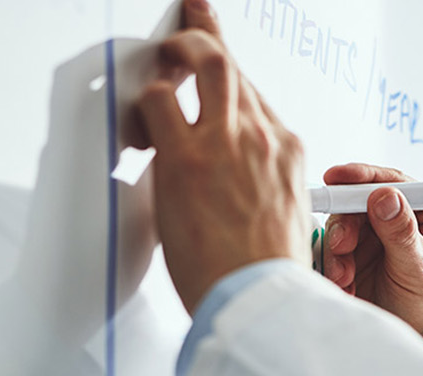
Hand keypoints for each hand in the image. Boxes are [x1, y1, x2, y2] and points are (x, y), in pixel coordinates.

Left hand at [136, 0, 309, 313]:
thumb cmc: (270, 273)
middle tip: (184, 20)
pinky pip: (159, 102)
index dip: (230, 70)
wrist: (263, 300)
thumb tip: (234, 180)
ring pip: (201, 62)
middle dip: (203, 32)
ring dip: (173, 53)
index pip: (254, 94)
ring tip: (154, 61)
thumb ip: (262, 183)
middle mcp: (262, 137)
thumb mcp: (286, 217)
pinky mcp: (188, 158)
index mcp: (287, 153)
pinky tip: (136, 116)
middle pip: (230, 63)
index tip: (219, 50)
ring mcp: (226, 142)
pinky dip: (143, 102)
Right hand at [321, 164, 422, 344]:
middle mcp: (397, 216)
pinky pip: (331, 248)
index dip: (364, 176)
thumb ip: (401, 234)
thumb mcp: (418, 268)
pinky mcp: (352, 252)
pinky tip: (344, 283)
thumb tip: (385, 196)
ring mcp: (373, 233)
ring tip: (344, 276)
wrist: (416, 332)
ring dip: (337, 249)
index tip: (339, 178)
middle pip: (359, 201)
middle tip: (341, 247)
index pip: (394, 182)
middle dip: (345, 222)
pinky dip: (332, 264)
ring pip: (341, 223)